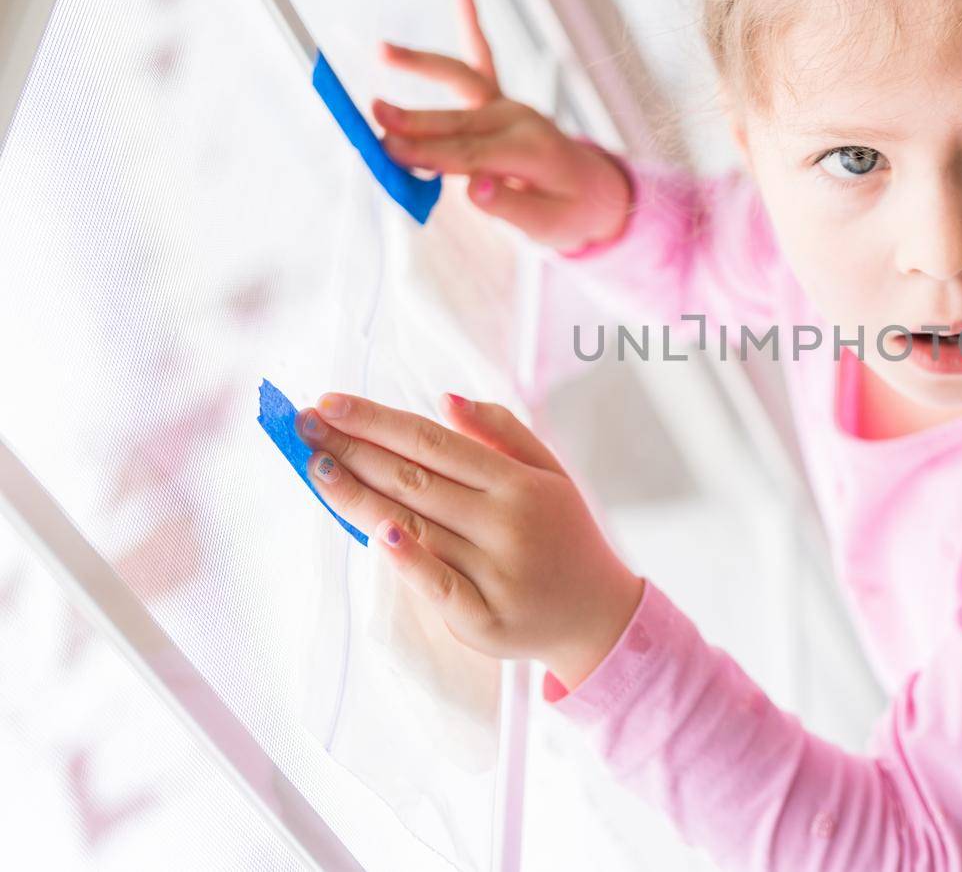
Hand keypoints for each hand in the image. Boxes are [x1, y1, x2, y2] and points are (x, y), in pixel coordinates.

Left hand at [294, 390, 644, 688]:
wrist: (599, 616)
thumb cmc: (565, 536)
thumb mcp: (550, 474)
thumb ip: (502, 433)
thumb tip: (443, 399)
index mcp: (519, 484)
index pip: (434, 443)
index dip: (377, 421)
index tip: (329, 402)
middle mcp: (508, 524)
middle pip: (415, 480)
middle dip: (353, 449)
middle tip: (302, 426)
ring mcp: (496, 573)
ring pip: (414, 527)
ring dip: (357, 496)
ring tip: (315, 467)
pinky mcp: (485, 620)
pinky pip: (438, 586)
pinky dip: (407, 560)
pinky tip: (373, 531)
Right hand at [373, 0, 631, 254]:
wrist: (596, 191)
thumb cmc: (569, 212)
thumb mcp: (547, 224)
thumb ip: (509, 206)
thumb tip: (473, 188)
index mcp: (531, 152)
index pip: (470, 155)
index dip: (428, 154)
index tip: (389, 151)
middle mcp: (520, 120)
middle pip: (459, 121)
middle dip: (414, 120)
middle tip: (375, 120)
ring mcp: (509, 105)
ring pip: (462, 81)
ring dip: (422, 65)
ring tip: (383, 51)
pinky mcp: (500, 100)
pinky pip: (483, 58)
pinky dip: (472, 23)